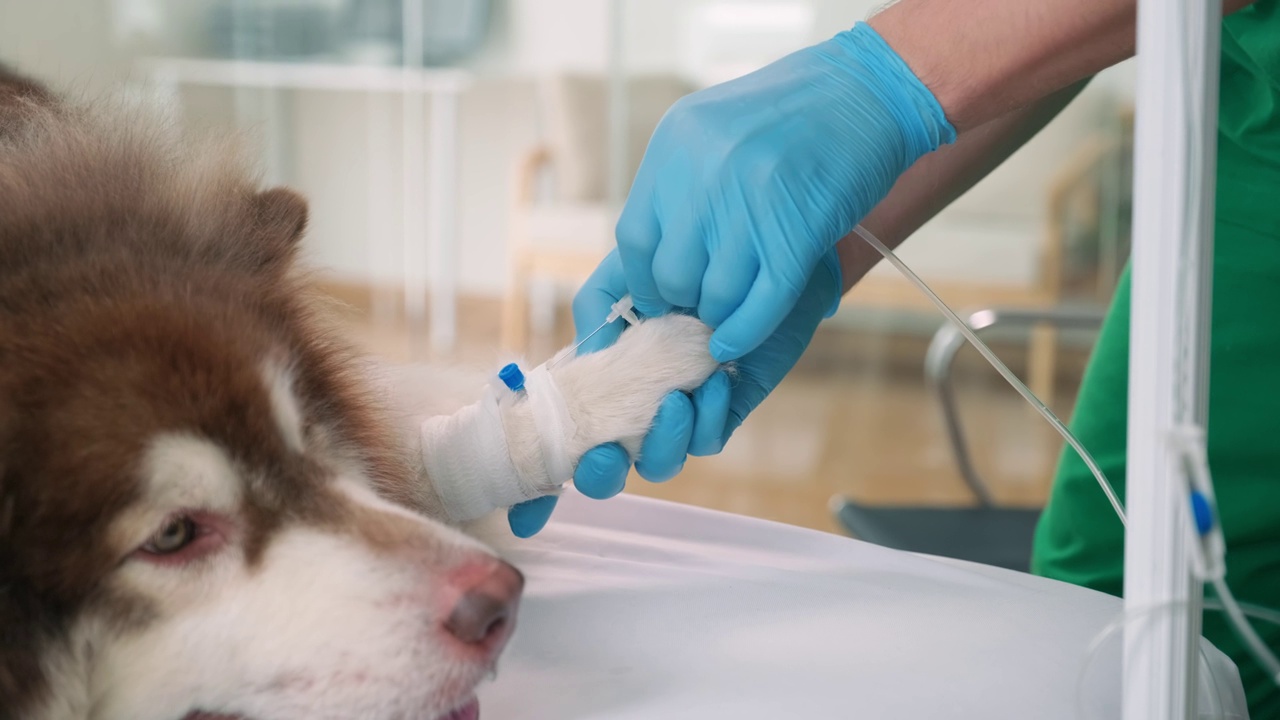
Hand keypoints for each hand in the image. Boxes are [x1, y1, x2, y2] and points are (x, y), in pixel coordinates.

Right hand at [507, 248, 841, 537]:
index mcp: (598, 384)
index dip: (540, 487)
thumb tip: (572, 363)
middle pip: (604, 472)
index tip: (526, 517)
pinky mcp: (722, 415)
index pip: (560, 443)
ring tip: (675, 399)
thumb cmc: (679, 267)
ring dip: (662, 440)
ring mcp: (676, 417)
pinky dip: (707, 418)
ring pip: (658, 464)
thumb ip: (592, 318)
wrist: (749, 254)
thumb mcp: (622, 281)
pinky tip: (713, 385)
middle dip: (600, 474)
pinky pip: (708, 440)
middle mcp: (631, 410)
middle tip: (607, 451)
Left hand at [616, 21, 951, 362]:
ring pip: (714, 297)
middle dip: (682, 303)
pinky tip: (735, 342)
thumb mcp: (715, 132)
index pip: (635, 239)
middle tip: (698, 308)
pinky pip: (758, 307)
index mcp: (676, 147)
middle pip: (670, 275)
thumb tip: (649, 252)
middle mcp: (705, 175)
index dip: (644, 280)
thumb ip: (679, 185)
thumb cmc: (795, 114)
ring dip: (718, 317)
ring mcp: (750, 205)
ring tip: (727, 314)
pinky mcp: (796, 234)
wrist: (869, 90)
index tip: (660, 296)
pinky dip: (744, 334)